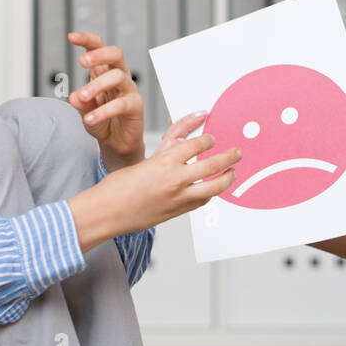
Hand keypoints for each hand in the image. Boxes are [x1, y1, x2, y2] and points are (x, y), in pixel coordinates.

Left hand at [67, 31, 144, 168]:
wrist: (117, 144)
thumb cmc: (102, 121)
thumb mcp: (85, 111)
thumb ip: (80, 103)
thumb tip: (73, 96)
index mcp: (104, 72)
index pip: (99, 49)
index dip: (87, 40)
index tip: (72, 36)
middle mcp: (119, 76)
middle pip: (116, 54)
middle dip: (99, 55)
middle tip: (82, 62)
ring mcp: (129, 90)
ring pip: (118, 76)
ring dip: (97, 85)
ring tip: (82, 96)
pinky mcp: (136, 106)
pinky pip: (121, 104)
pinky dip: (103, 111)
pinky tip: (90, 118)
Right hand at [80, 128, 240, 242]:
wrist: (108, 212)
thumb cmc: (120, 185)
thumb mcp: (147, 158)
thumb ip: (169, 145)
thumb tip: (186, 134)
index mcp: (165, 161)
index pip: (197, 144)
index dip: (208, 139)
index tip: (212, 138)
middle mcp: (175, 179)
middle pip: (213, 164)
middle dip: (229, 156)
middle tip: (237, 152)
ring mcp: (179, 198)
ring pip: (214, 186)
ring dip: (228, 178)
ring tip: (233, 172)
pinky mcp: (178, 211)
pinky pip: (203, 201)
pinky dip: (211, 193)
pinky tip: (213, 188)